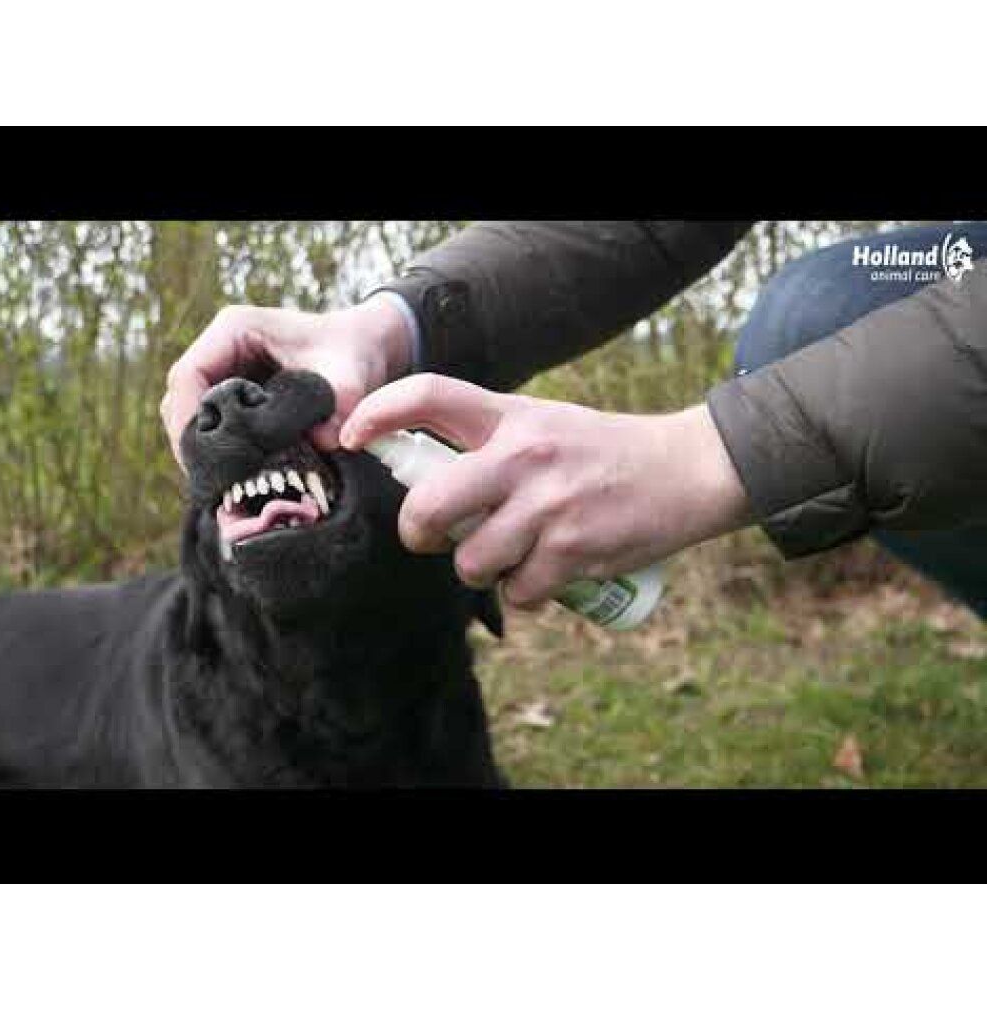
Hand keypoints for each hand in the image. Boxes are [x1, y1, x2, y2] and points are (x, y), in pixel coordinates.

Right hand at [160, 297, 413, 469]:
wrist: (365, 346)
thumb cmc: (352, 350)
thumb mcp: (350, 375)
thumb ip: (340, 406)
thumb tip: (324, 442)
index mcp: (235, 329)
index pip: (189, 374)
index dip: (188, 417)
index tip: (203, 457)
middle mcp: (222, 348)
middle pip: (182, 397)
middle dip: (191, 441)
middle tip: (212, 482)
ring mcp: (225, 371)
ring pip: (194, 413)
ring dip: (203, 449)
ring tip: (224, 484)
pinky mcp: (235, 394)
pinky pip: (215, 423)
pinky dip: (222, 449)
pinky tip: (240, 476)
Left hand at [340, 374, 751, 606]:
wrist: (685, 471)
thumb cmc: (605, 451)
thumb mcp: (546, 425)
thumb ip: (492, 443)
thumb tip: (429, 484)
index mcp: (513, 417)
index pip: (429, 396)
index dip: (379, 412)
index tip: (352, 436)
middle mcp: (524, 456)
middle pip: (428, 504)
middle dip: (418, 532)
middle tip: (432, 537)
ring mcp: (548, 506)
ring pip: (471, 561)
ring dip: (481, 569)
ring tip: (510, 554)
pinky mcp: (573, 551)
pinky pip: (518, 591)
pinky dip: (526, 592)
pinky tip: (548, 571)